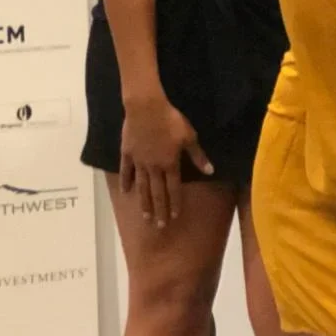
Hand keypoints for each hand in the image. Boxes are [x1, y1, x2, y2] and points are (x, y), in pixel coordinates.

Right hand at [120, 94, 213, 227]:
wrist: (146, 109)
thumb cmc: (171, 121)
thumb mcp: (190, 137)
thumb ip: (198, 156)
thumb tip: (210, 171)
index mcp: (170, 164)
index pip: (174, 189)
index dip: (175, 203)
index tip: (174, 217)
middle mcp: (154, 167)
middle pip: (157, 192)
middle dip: (159, 210)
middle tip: (159, 226)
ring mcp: (139, 162)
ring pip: (141, 186)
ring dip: (143, 202)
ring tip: (145, 216)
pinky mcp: (127, 153)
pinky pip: (126, 171)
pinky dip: (126, 182)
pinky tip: (125, 193)